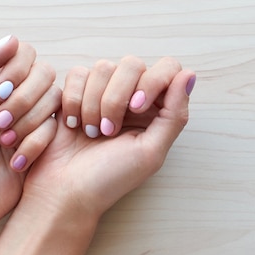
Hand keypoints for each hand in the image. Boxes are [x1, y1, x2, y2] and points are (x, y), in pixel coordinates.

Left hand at [0, 35, 60, 235]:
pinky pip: (56, 131)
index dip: (19, 69)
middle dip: (25, 100)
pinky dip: (34, 145)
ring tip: (5, 143)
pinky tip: (16, 161)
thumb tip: (12, 40)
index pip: (25, 54)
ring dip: (29, 124)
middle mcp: (17, 96)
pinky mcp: (46, 142)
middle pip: (46, 75)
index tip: (0, 91)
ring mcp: (34, 119)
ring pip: (55, 102)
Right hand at [22, 56, 195, 231]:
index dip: (152, 82)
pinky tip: (73, 124)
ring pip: (103, 67)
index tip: (136, 108)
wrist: (64, 191)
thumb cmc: (110, 178)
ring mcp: (103, 92)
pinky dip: (74, 100)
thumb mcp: (151, 151)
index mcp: (157, 109)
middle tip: (108, 131)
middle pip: (132, 64)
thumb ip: (175, 114)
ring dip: (94, 103)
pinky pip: (78, 73)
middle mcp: (133, 96)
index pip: (168, 68)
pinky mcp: (75, 92)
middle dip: (116, 98)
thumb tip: (190, 75)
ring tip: (91, 132)